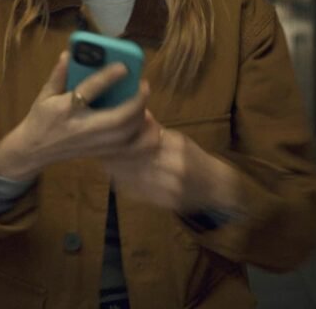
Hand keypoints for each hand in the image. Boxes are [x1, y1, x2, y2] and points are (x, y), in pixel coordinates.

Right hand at [0, 51, 157, 180]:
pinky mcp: (99, 151)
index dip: (108, 77)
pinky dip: (137, 128)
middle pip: (117, 119)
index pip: (89, 91)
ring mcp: (92, 143)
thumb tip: (70, 53)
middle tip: (143, 84)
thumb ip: (59, 74)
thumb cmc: (40, 118)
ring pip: (125, 133)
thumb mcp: (45, 94)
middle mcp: (81, 128)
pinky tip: (140, 115)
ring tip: (142, 96)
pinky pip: (126, 143)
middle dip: (136, 102)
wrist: (34, 150)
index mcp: (65, 109)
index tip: (124, 66)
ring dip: (139, 114)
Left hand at [103, 125, 238, 212]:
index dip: (122, 139)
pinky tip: (115, 176)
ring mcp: (169, 186)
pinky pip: (138, 191)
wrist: (218, 187)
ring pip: (134, 176)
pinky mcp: (165, 202)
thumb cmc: (196, 159)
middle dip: (114, 154)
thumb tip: (138, 112)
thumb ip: (156, 130)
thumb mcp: (180, 139)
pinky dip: (124, 183)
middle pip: (135, 159)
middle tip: (98, 147)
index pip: (143, 140)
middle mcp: (173, 166)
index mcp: (177, 146)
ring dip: (115, 168)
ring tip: (102, 160)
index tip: (107, 133)